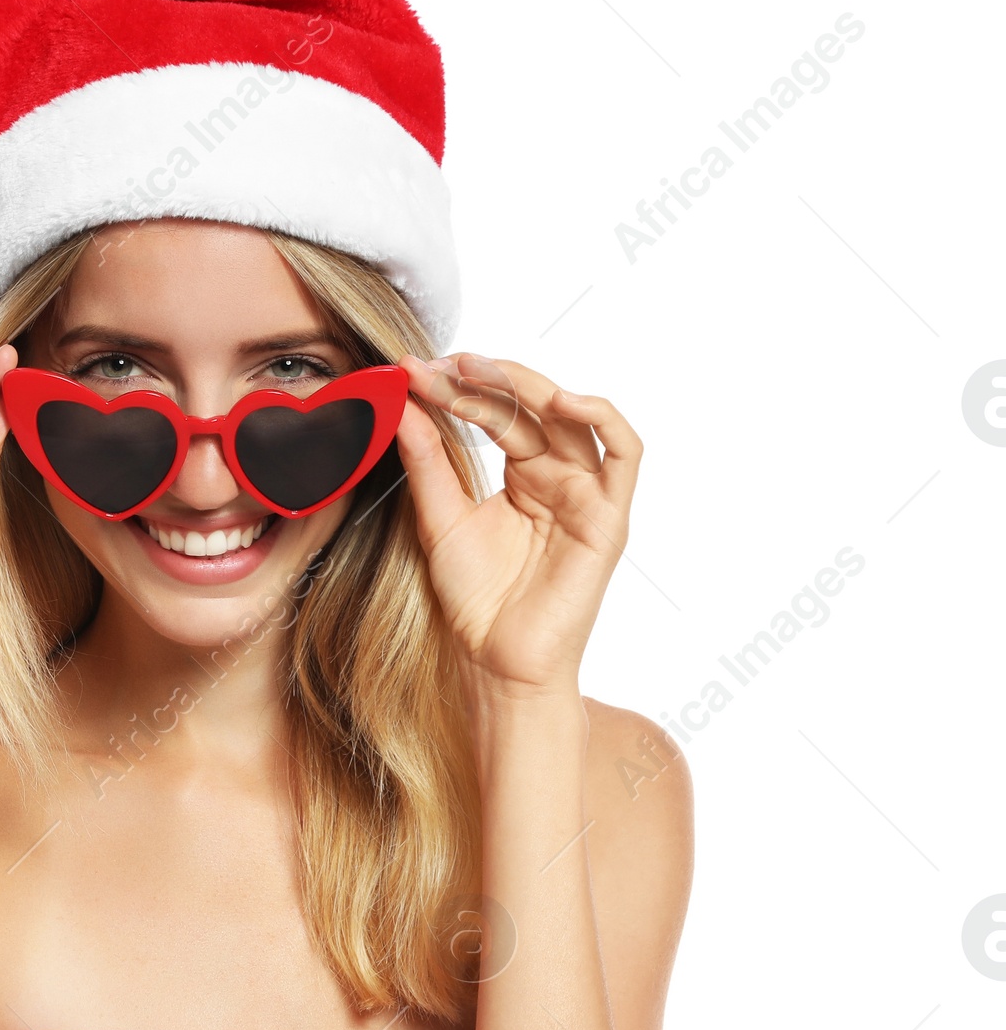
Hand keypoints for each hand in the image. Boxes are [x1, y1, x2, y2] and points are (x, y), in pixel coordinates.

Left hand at [392, 352, 642, 696]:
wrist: (496, 662)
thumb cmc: (476, 600)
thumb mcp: (439, 519)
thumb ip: (427, 461)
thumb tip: (405, 401)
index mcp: (525, 475)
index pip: (499, 413)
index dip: (459, 389)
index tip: (414, 373)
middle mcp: (560, 476)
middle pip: (533, 407)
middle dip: (486, 380)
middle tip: (440, 366)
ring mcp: (587, 493)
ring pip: (575, 417)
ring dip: (532, 386)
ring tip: (484, 373)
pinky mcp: (608, 516)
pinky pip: (625, 453)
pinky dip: (602, 418)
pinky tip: (561, 400)